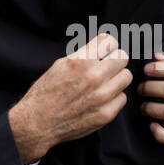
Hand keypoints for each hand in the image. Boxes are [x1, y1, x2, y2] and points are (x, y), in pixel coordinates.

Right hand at [8, 33, 130, 163]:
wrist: (37, 123)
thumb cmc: (46, 92)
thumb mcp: (60, 64)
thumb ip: (84, 54)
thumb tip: (104, 45)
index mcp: (81, 61)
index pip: (109, 41)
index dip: (106, 46)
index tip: (103, 52)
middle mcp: (93, 77)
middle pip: (123, 57)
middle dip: (114, 61)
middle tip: (106, 68)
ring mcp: (102, 96)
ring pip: (126, 77)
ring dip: (116, 79)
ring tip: (103, 84)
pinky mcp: (106, 114)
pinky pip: (122, 98)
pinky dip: (114, 98)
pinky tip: (100, 100)